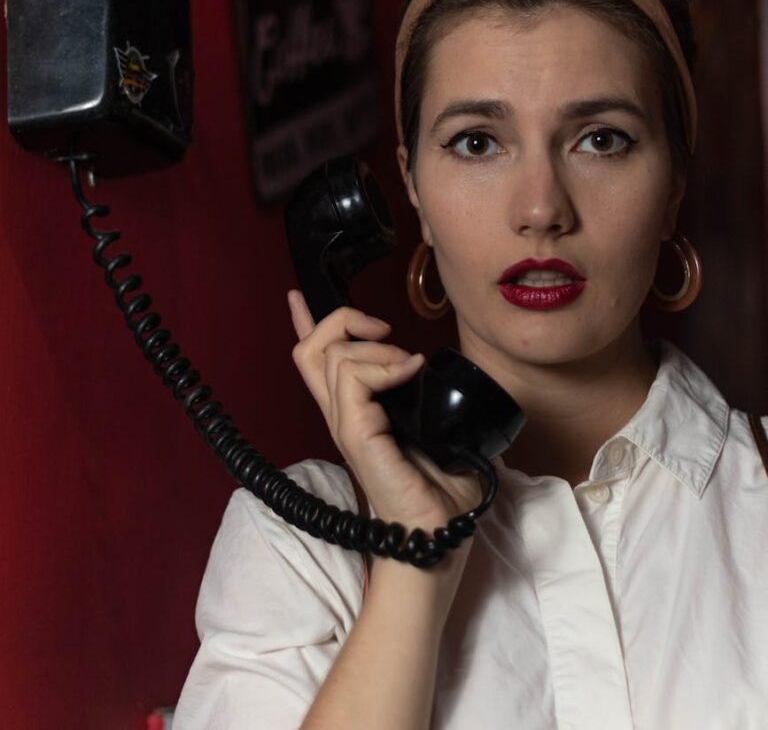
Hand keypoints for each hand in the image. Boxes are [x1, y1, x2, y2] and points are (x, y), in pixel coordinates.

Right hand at [288, 290, 480, 533]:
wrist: (438, 540)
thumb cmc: (442, 495)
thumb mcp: (439, 431)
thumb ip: (432, 401)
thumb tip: (447, 374)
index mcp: (355, 414)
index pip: (316, 362)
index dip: (306, 325)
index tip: (298, 298)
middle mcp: (343, 417)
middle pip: (311, 350)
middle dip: (342, 319)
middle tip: (382, 330)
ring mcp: (347, 427)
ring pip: (334, 356)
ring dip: (377, 348)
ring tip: (408, 366)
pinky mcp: (358, 438)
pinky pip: (353, 381)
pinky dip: (384, 365)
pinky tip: (410, 371)